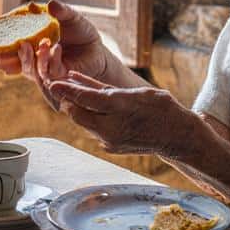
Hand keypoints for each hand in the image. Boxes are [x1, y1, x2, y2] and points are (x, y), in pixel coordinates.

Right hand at [0, 0, 114, 108]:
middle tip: (21, 44)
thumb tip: (51, 4)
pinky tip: (57, 49)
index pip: (7, 41)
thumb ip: (62, 11)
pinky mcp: (54, 77)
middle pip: (11, 59)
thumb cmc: (80, 31)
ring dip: (32, 58)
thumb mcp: (72, 17)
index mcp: (27, 38)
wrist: (96, 50)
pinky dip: (51, 60)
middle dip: (9, 56)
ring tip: (43, 44)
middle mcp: (30, 55)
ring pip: (28, 68)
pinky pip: (48, 73)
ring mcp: (40, 67)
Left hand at [48, 72, 201, 155]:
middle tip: (60, 86)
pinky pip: (93, 130)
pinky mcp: (110, 147)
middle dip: (68, 100)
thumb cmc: (161, 109)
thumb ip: (105, 88)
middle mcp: (111, 127)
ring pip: (84, 122)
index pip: (85, 98)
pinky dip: (89, 118)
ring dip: (77, 109)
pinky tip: (88, 108)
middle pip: (78, 113)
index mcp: (120, 107)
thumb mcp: (136, 91)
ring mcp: (110, 140)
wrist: (177, 137)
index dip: (66, 90)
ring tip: (72, 93)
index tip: (52, 82)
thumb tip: (78, 81)